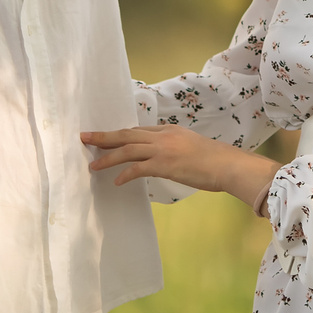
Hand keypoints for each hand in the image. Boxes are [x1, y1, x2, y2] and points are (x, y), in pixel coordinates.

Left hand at [81, 125, 280, 210]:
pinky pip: (138, 168)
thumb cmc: (214, 161)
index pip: (137, 131)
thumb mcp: (191, 146)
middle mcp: (163, 136)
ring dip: (107, 157)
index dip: (118, 135)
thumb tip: (163, 159)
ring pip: (127, 149)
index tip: (104, 138)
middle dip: (103, 137)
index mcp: (168, 130)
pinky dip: (125, 174)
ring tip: (92, 165)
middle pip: (126, 134)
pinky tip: (117, 182)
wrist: (227, 165)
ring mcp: (163, 149)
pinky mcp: (165, 164)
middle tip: (84, 138)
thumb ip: (174, 148)